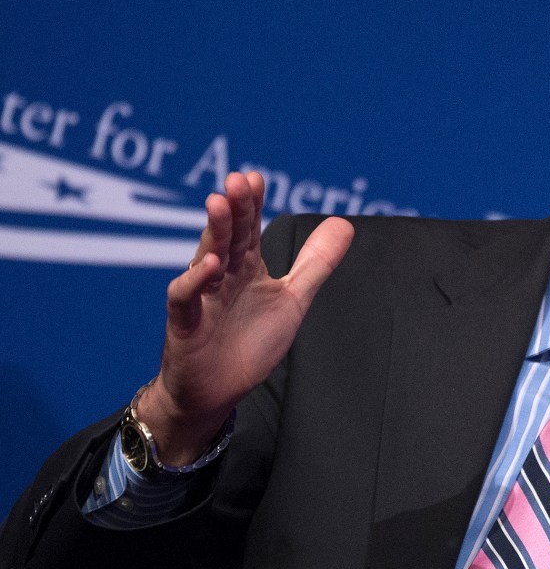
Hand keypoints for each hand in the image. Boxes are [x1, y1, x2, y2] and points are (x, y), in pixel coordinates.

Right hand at [137, 172, 353, 464]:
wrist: (217, 392)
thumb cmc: (249, 343)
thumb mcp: (292, 299)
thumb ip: (316, 263)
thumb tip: (345, 223)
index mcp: (246, 267)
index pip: (249, 228)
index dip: (252, 204)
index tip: (256, 177)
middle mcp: (222, 275)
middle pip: (229, 236)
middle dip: (234, 208)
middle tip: (238, 180)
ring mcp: (202, 297)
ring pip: (205, 257)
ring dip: (213, 232)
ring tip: (220, 204)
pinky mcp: (185, 324)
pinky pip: (185, 298)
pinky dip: (195, 281)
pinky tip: (210, 266)